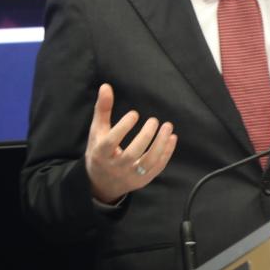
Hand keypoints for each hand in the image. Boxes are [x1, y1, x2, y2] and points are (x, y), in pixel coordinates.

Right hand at [84, 83, 177, 203]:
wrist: (101, 183)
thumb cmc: (100, 151)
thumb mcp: (97, 131)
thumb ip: (102, 109)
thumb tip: (106, 86)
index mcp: (101, 154)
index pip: (111, 142)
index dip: (123, 127)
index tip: (135, 114)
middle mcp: (115, 167)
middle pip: (132, 154)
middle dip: (145, 136)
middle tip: (154, 120)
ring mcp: (130, 176)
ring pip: (148, 163)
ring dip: (160, 144)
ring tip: (168, 127)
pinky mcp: (142, 180)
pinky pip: (157, 168)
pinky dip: (166, 154)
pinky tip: (172, 138)